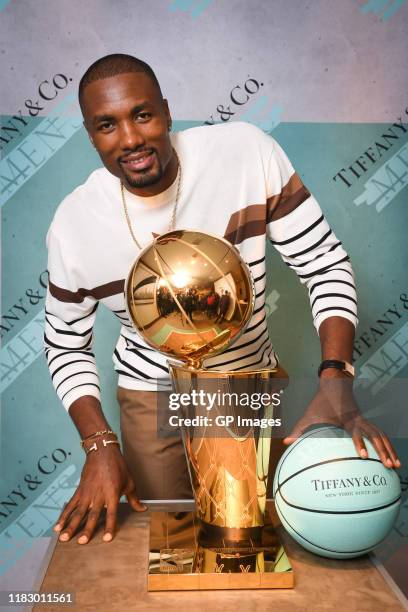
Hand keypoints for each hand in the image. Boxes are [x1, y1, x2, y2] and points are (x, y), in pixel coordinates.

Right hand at [53, 442, 146, 543]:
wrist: (103, 451)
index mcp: (112, 493)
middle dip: (86, 529)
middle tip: (81, 542)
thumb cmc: (118, 467)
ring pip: (78, 512)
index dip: (109, 526)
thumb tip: (143, 509)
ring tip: (64, 538)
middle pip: (92, 515)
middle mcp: (99, 495)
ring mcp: (87, 493)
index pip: (111, 513)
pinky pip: (70, 505)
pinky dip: (64, 516)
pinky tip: (58, 526)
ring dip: (71, 526)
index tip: (106, 539)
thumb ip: (134, 498)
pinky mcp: (79, 490)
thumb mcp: (129, 482)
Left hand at [283, 372, 400, 468]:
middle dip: (383, 451)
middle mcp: (359, 420)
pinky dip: (386, 444)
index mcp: (347, 419)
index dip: (359, 443)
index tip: (364, 456)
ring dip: (389, 449)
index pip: (355, 432)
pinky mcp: (365, 422)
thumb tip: (286, 443)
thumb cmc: (321, 402)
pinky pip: (379, 434)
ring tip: (396, 465)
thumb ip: (299, 430)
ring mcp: (364, 421)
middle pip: (375, 436)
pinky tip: (391, 456)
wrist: (334, 384)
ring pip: (381, 435)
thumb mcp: (309, 415)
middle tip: (389, 466)